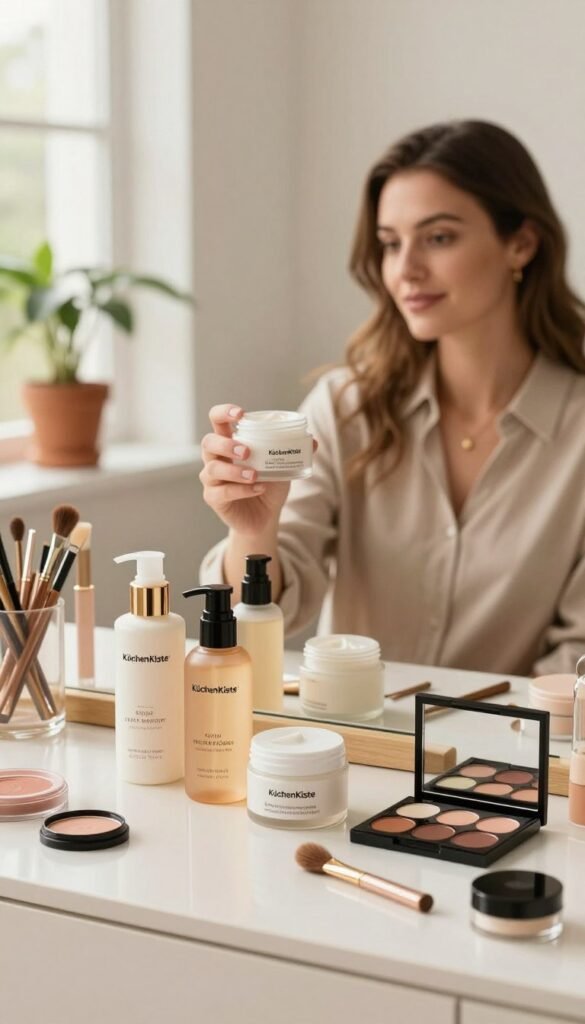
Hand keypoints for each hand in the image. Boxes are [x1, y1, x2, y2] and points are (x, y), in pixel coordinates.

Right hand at [200, 405, 289, 534]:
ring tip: (255, 475)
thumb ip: (294, 452)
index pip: (217, 420)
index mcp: (229, 443)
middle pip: (208, 442)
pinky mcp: (213, 499)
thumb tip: (312, 441)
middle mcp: (216, 458)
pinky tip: (258, 488)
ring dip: (235, 471)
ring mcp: (212, 479)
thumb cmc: (269, 485)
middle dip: (226, 444)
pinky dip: (242, 490)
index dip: (223, 412)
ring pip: (212, 469)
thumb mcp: (283, 466)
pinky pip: (222, 492)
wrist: (265, 517)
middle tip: (247, 451)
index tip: (240, 414)